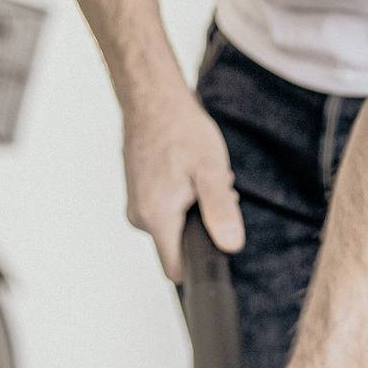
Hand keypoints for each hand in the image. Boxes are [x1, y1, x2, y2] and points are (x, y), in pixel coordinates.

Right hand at [122, 79, 244, 282]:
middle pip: (177, 247)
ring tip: (198, 178)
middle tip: (210, 192)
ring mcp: (136, 205)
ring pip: (172, 228)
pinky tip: (187, 174)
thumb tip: (231, 245)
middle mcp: (140, 217)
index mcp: (157, 217)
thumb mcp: (211, 171)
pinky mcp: (138, 194)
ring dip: (192, 210)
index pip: (176, 270)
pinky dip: (180, 199)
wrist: (152, 98)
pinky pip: (164, 211)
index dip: (199, 264)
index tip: (214, 241)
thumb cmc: (180, 129)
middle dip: (200, 228)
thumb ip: (220, 211)